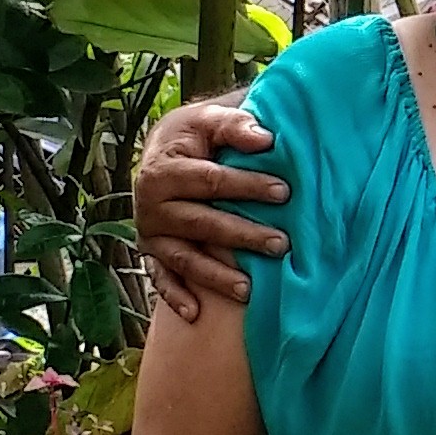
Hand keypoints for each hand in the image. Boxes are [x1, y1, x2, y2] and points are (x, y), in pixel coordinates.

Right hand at [136, 103, 288, 321]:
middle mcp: (150, 205)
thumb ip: (235, 125)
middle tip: (281, 244)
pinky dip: (174, 297)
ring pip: (184, 258)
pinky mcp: (151, 253)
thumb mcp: (210, 120)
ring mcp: (150, 233)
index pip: (210, 181)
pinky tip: (196, 314)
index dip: (247, 186)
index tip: (285, 192)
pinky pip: (160, 278)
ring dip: (215, 276)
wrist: (162, 149)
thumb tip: (265, 138)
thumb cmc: (196, 135)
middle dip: (242, 235)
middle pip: (201, 224)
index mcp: (163, 170)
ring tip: (249, 290)